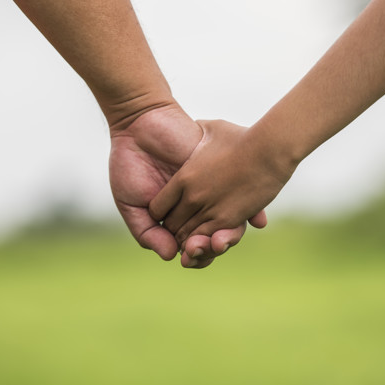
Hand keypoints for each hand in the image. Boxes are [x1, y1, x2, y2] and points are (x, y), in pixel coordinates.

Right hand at [109, 106, 266, 267]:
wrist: (139, 126)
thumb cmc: (130, 165)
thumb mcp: (131, 205)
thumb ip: (147, 233)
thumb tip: (171, 256)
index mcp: (175, 218)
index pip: (192, 244)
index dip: (196, 255)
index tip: (190, 258)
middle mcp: (197, 207)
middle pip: (214, 236)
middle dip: (213, 248)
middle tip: (206, 247)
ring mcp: (212, 191)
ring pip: (230, 221)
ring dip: (231, 234)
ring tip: (221, 240)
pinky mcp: (224, 175)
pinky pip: (243, 196)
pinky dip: (251, 211)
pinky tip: (254, 220)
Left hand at [149, 119, 291, 244]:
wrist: (269, 149)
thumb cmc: (243, 137)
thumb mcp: (212, 130)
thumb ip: (198, 131)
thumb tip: (195, 126)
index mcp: (183, 177)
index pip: (157, 207)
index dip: (162, 213)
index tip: (170, 213)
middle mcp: (192, 197)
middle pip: (170, 225)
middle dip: (174, 230)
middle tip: (182, 228)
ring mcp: (209, 210)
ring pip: (186, 238)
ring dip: (189, 240)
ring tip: (195, 237)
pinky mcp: (227, 220)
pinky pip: (207, 240)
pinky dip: (205, 242)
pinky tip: (210, 238)